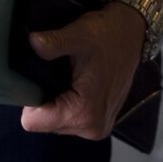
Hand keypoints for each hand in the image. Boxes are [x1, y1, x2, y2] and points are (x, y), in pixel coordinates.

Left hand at [19, 3, 145, 140]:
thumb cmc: (107, 34)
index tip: (42, 76)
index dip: (30, 98)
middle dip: (45, 100)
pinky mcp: (100, 123)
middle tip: (57, 73)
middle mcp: (92, 128)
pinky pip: (69, 119)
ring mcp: (98, 128)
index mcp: (85, 112)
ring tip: (67, 77)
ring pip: (55, 122)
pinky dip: (67, 104)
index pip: (34, 122)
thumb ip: (54, 42)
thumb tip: (32, 43)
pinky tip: (75, 84)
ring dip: (56, 102)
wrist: (132, 33)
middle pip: (44, 123)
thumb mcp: (79, 34)